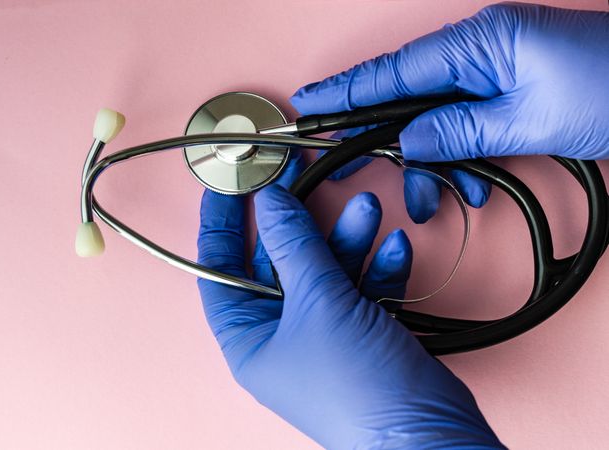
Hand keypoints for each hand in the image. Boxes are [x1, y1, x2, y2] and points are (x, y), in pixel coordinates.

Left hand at [197, 153, 502, 447]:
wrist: (427, 434)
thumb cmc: (356, 388)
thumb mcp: (318, 304)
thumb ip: (294, 246)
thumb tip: (271, 202)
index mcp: (249, 339)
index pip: (221, 270)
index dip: (223, 224)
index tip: (232, 185)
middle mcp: (282, 337)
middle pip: (280, 264)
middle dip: (302, 225)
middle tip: (307, 177)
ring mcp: (325, 335)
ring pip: (327, 272)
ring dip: (348, 240)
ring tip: (368, 210)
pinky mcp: (364, 333)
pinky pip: (362, 289)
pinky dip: (378, 267)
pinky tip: (395, 247)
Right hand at [290, 2, 608, 222]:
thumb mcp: (529, 120)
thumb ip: (459, 130)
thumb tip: (409, 141)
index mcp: (478, 44)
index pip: (393, 71)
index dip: (346, 91)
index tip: (309, 104)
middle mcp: (480, 53)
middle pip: (408, 98)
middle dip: (385, 139)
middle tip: (353, 167)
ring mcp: (495, 72)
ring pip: (437, 119)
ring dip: (434, 161)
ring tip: (439, 196)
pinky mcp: (510, 92)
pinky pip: (467, 124)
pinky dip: (463, 156)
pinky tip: (472, 184)